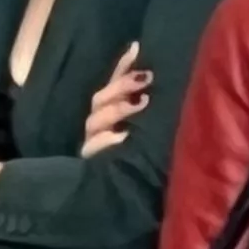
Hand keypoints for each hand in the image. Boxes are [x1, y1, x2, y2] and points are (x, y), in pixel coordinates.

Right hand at [80, 40, 148, 158]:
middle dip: (121, 87)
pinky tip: (122, 135)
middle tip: (146, 79)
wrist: (140, 199)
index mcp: (113, 113)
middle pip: (101, 99)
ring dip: (117, 110)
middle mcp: (100, 126)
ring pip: (95, 121)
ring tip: (141, 103)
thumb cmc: (149, 157)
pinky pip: (94, 149)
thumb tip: (151, 58)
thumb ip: (148, 99)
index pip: (113, 83)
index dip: (122, 67)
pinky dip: (108, 141)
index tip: (138, 50)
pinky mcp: (95, 165)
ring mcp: (95, 145)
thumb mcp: (154, 127)